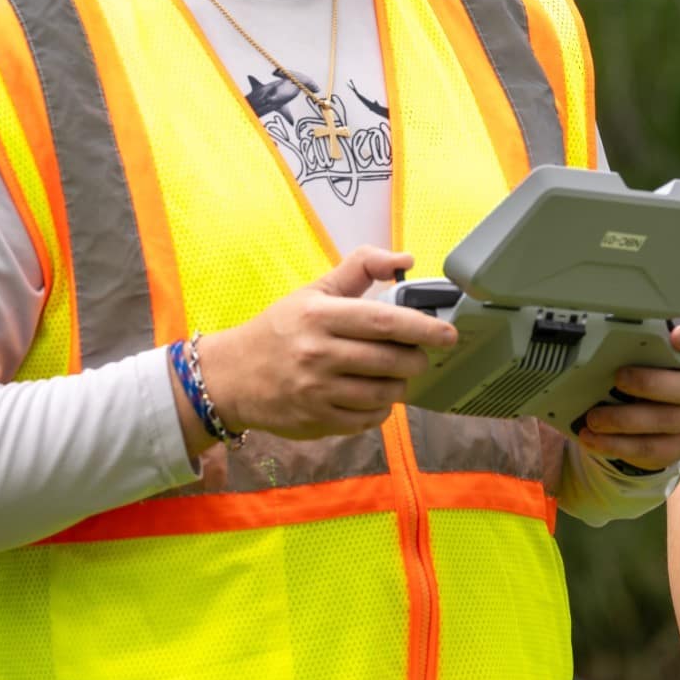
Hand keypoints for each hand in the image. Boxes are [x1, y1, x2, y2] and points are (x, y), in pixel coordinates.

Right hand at [178, 246, 456, 452]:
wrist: (231, 376)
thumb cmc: (280, 329)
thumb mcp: (314, 291)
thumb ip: (360, 268)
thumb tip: (404, 258)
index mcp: (319, 316)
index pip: (383, 322)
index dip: (422, 328)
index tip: (447, 334)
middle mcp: (317, 354)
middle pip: (389, 361)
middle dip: (415, 359)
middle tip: (419, 355)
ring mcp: (316, 392)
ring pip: (383, 393)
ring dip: (399, 385)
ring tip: (394, 374)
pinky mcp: (317, 421)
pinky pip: (368, 420)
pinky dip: (380, 409)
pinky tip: (372, 395)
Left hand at [575, 317, 679, 470]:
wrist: (659, 408)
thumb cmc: (650, 369)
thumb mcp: (648, 350)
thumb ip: (637, 342)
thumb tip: (598, 340)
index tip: (676, 335)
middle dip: (651, 384)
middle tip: (618, 379)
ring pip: (670, 422)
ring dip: (626, 420)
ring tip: (595, 418)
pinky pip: (654, 449)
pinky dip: (619, 445)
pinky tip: (594, 439)